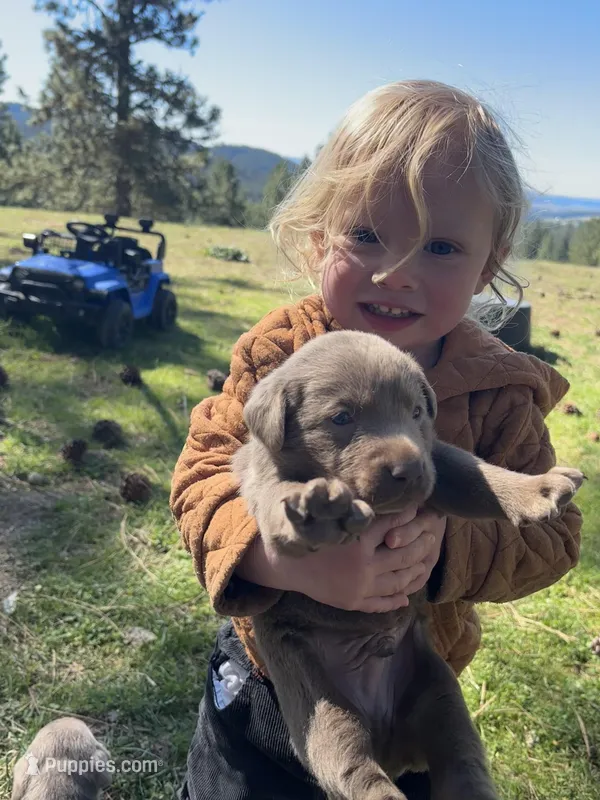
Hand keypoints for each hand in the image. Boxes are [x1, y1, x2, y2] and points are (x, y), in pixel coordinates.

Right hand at [236, 506, 444, 612]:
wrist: (284, 563)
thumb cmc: (309, 531)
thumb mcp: (333, 515)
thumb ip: (360, 507)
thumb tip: (392, 496)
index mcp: (357, 540)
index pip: (396, 524)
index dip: (412, 515)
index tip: (424, 508)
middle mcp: (361, 565)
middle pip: (405, 553)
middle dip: (422, 542)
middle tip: (434, 533)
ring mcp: (359, 587)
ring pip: (400, 579)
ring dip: (418, 569)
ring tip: (427, 559)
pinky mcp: (354, 602)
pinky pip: (383, 602)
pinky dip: (398, 598)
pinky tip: (407, 594)